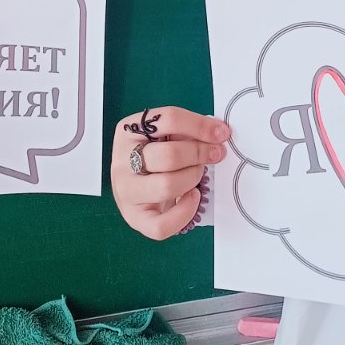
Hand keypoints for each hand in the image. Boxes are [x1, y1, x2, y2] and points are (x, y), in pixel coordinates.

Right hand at [110, 107, 229, 240]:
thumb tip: (217, 133)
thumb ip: (185, 131)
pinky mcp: (133, 218)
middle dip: (200, 154)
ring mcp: (125, 191)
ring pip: (166, 186)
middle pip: (168, 155)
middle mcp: (122, 160)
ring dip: (192, 178)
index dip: (200, 126)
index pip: (169, 119)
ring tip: (198, 174)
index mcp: (129, 131)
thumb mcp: (164, 135)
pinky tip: (193, 198)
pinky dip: (184, 213)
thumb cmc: (154, 156)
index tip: (222, 134)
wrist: (135, 185)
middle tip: (215, 154)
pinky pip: (161, 224)